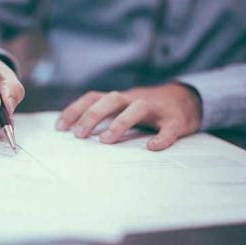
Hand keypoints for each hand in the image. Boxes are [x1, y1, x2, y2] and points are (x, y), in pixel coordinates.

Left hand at [56, 84, 201, 150]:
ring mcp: (156, 108)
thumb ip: (105, 115)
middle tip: (78, 135)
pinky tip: (153, 147)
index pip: (93, 97)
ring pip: (138, 107)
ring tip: (106, 140)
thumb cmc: (146, 109)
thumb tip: (76, 131)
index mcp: (120, 99)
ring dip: (120, 122)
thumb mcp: (123, 107)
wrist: (185, 100)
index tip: (60, 127)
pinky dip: (162, 137)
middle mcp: (134, 99)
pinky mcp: (175, 120)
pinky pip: (169, 128)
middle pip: (111, 99)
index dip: (75, 109)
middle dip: (92, 115)